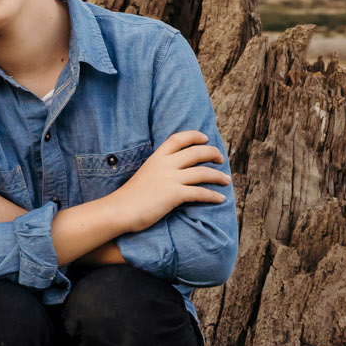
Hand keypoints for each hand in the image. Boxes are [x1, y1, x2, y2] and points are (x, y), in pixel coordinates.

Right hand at [114, 130, 229, 234]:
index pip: (178, 138)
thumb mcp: (143, 175)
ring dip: (218, 176)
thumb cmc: (128, 198)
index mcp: (156, 158)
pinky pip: (200, 192)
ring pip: (203, 172)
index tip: (205, 138)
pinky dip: (213, 195)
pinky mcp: (174, 195)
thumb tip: (172, 174)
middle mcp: (165, 165)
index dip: (194, 136)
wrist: (118, 210)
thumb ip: (157, 171)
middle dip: (212, 153)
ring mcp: (170, 179)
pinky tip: (220, 198)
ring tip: (226, 180)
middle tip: (221, 158)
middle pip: (196, 152)